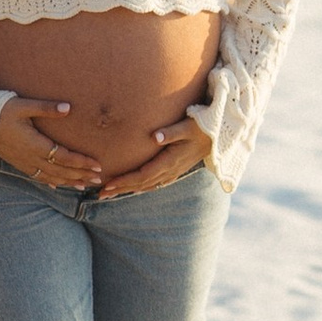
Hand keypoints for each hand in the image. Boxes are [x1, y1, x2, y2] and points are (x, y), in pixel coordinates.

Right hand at [0, 97, 99, 191]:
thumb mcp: (23, 105)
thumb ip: (46, 108)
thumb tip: (68, 108)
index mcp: (35, 145)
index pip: (64, 157)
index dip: (82, 163)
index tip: (98, 166)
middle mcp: (30, 158)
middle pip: (61, 171)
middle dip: (81, 175)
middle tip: (99, 180)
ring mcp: (23, 163)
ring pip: (50, 177)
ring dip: (68, 182)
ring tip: (84, 186)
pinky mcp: (17, 163)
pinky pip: (37, 177)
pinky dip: (50, 182)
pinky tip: (57, 186)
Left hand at [94, 117, 212, 200]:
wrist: (222, 137)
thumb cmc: (203, 127)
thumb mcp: (189, 126)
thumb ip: (172, 132)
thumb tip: (156, 136)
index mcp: (170, 161)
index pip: (142, 175)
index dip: (124, 181)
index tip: (107, 184)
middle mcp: (170, 170)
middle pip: (140, 184)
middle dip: (120, 189)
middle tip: (99, 194)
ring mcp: (173, 172)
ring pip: (147, 185)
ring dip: (128, 189)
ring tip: (110, 192)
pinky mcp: (175, 170)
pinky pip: (154, 183)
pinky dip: (141, 186)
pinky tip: (133, 187)